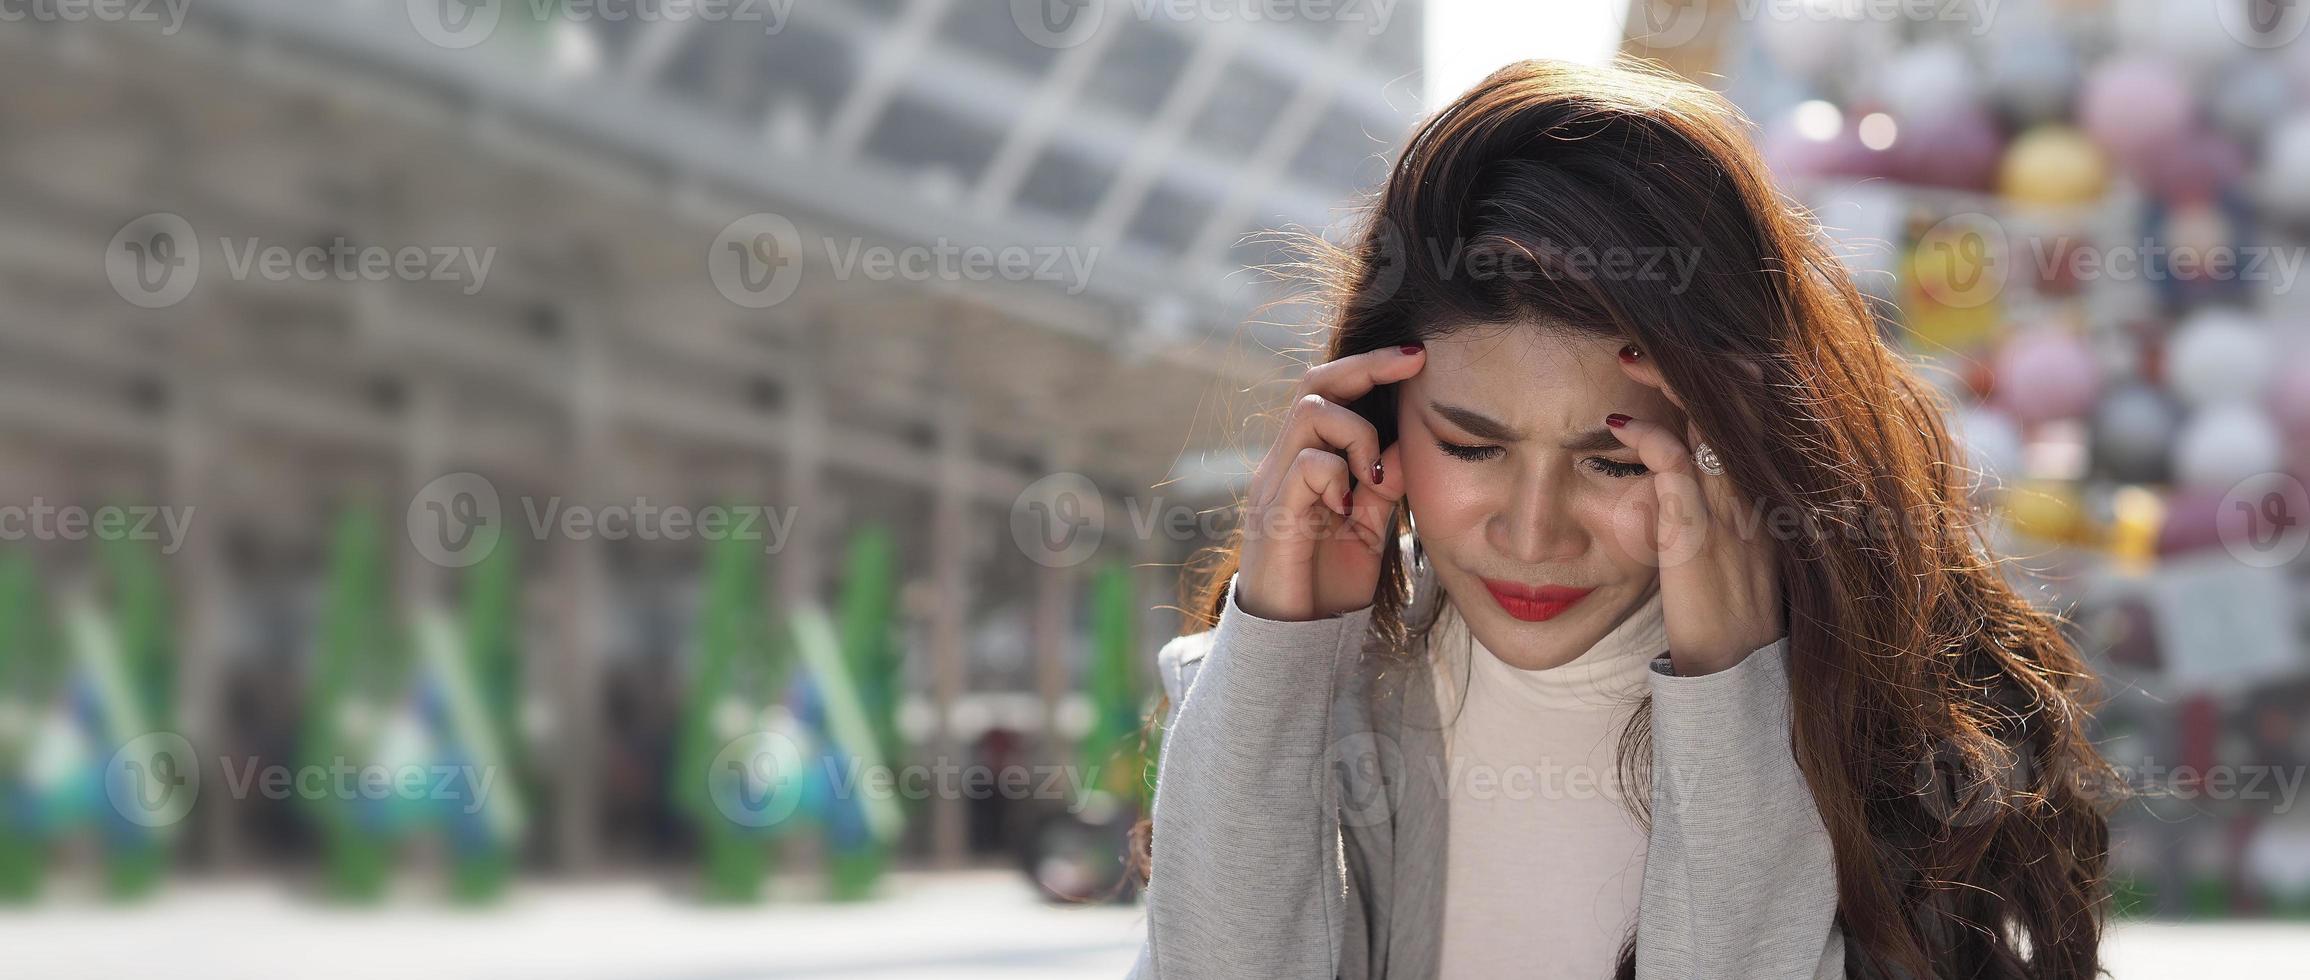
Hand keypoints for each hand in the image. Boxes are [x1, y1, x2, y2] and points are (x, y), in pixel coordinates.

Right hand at [1234, 344, 1422, 621]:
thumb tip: (1408, 443)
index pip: (1330, 390)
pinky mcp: (1273, 513)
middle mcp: (1282, 462)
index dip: (1372, 365)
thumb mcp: (1368, 529)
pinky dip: (1340, 476)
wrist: (1293, 641)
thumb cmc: (1328, 585)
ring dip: (1357, 433)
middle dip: (1368, 365)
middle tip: (1414, 363)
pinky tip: (1350, 509)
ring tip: (1376, 477)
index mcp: (1306, 461)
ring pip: (1311, 413)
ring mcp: (1273, 484)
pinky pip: (1308, 464)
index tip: (1419, 356)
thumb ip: (1383, 487)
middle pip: (1315, 382)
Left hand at [1605, 351, 1782, 674]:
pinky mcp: (1694, 535)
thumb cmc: (1730, 601)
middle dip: (1694, 357)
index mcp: (1763, 484)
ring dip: (1664, 380)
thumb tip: (1689, 455)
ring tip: (1626, 355)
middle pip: (1738, 397)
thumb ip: (1719, 492)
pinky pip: (1672, 470)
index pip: (1756, 403)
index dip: (1725, 365)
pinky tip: (1615, 422)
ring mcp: (1726, 509)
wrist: (1739, 666)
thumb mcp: (1736, 537)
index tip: (1683, 344)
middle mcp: (1752, 487)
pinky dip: (1645, 437)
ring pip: (1708, 420)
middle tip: (1644, 336)